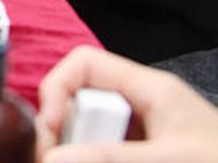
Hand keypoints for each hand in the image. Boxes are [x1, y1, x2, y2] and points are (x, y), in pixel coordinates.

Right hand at [35, 47, 217, 162]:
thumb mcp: (168, 160)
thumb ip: (109, 158)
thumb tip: (49, 157)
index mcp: (151, 89)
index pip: (84, 64)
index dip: (57, 90)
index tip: (50, 130)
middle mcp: (147, 104)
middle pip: (84, 103)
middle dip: (68, 132)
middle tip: (63, 159)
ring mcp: (151, 131)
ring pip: (96, 132)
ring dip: (84, 150)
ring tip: (77, 161)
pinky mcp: (154, 152)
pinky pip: (115, 150)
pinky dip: (103, 156)